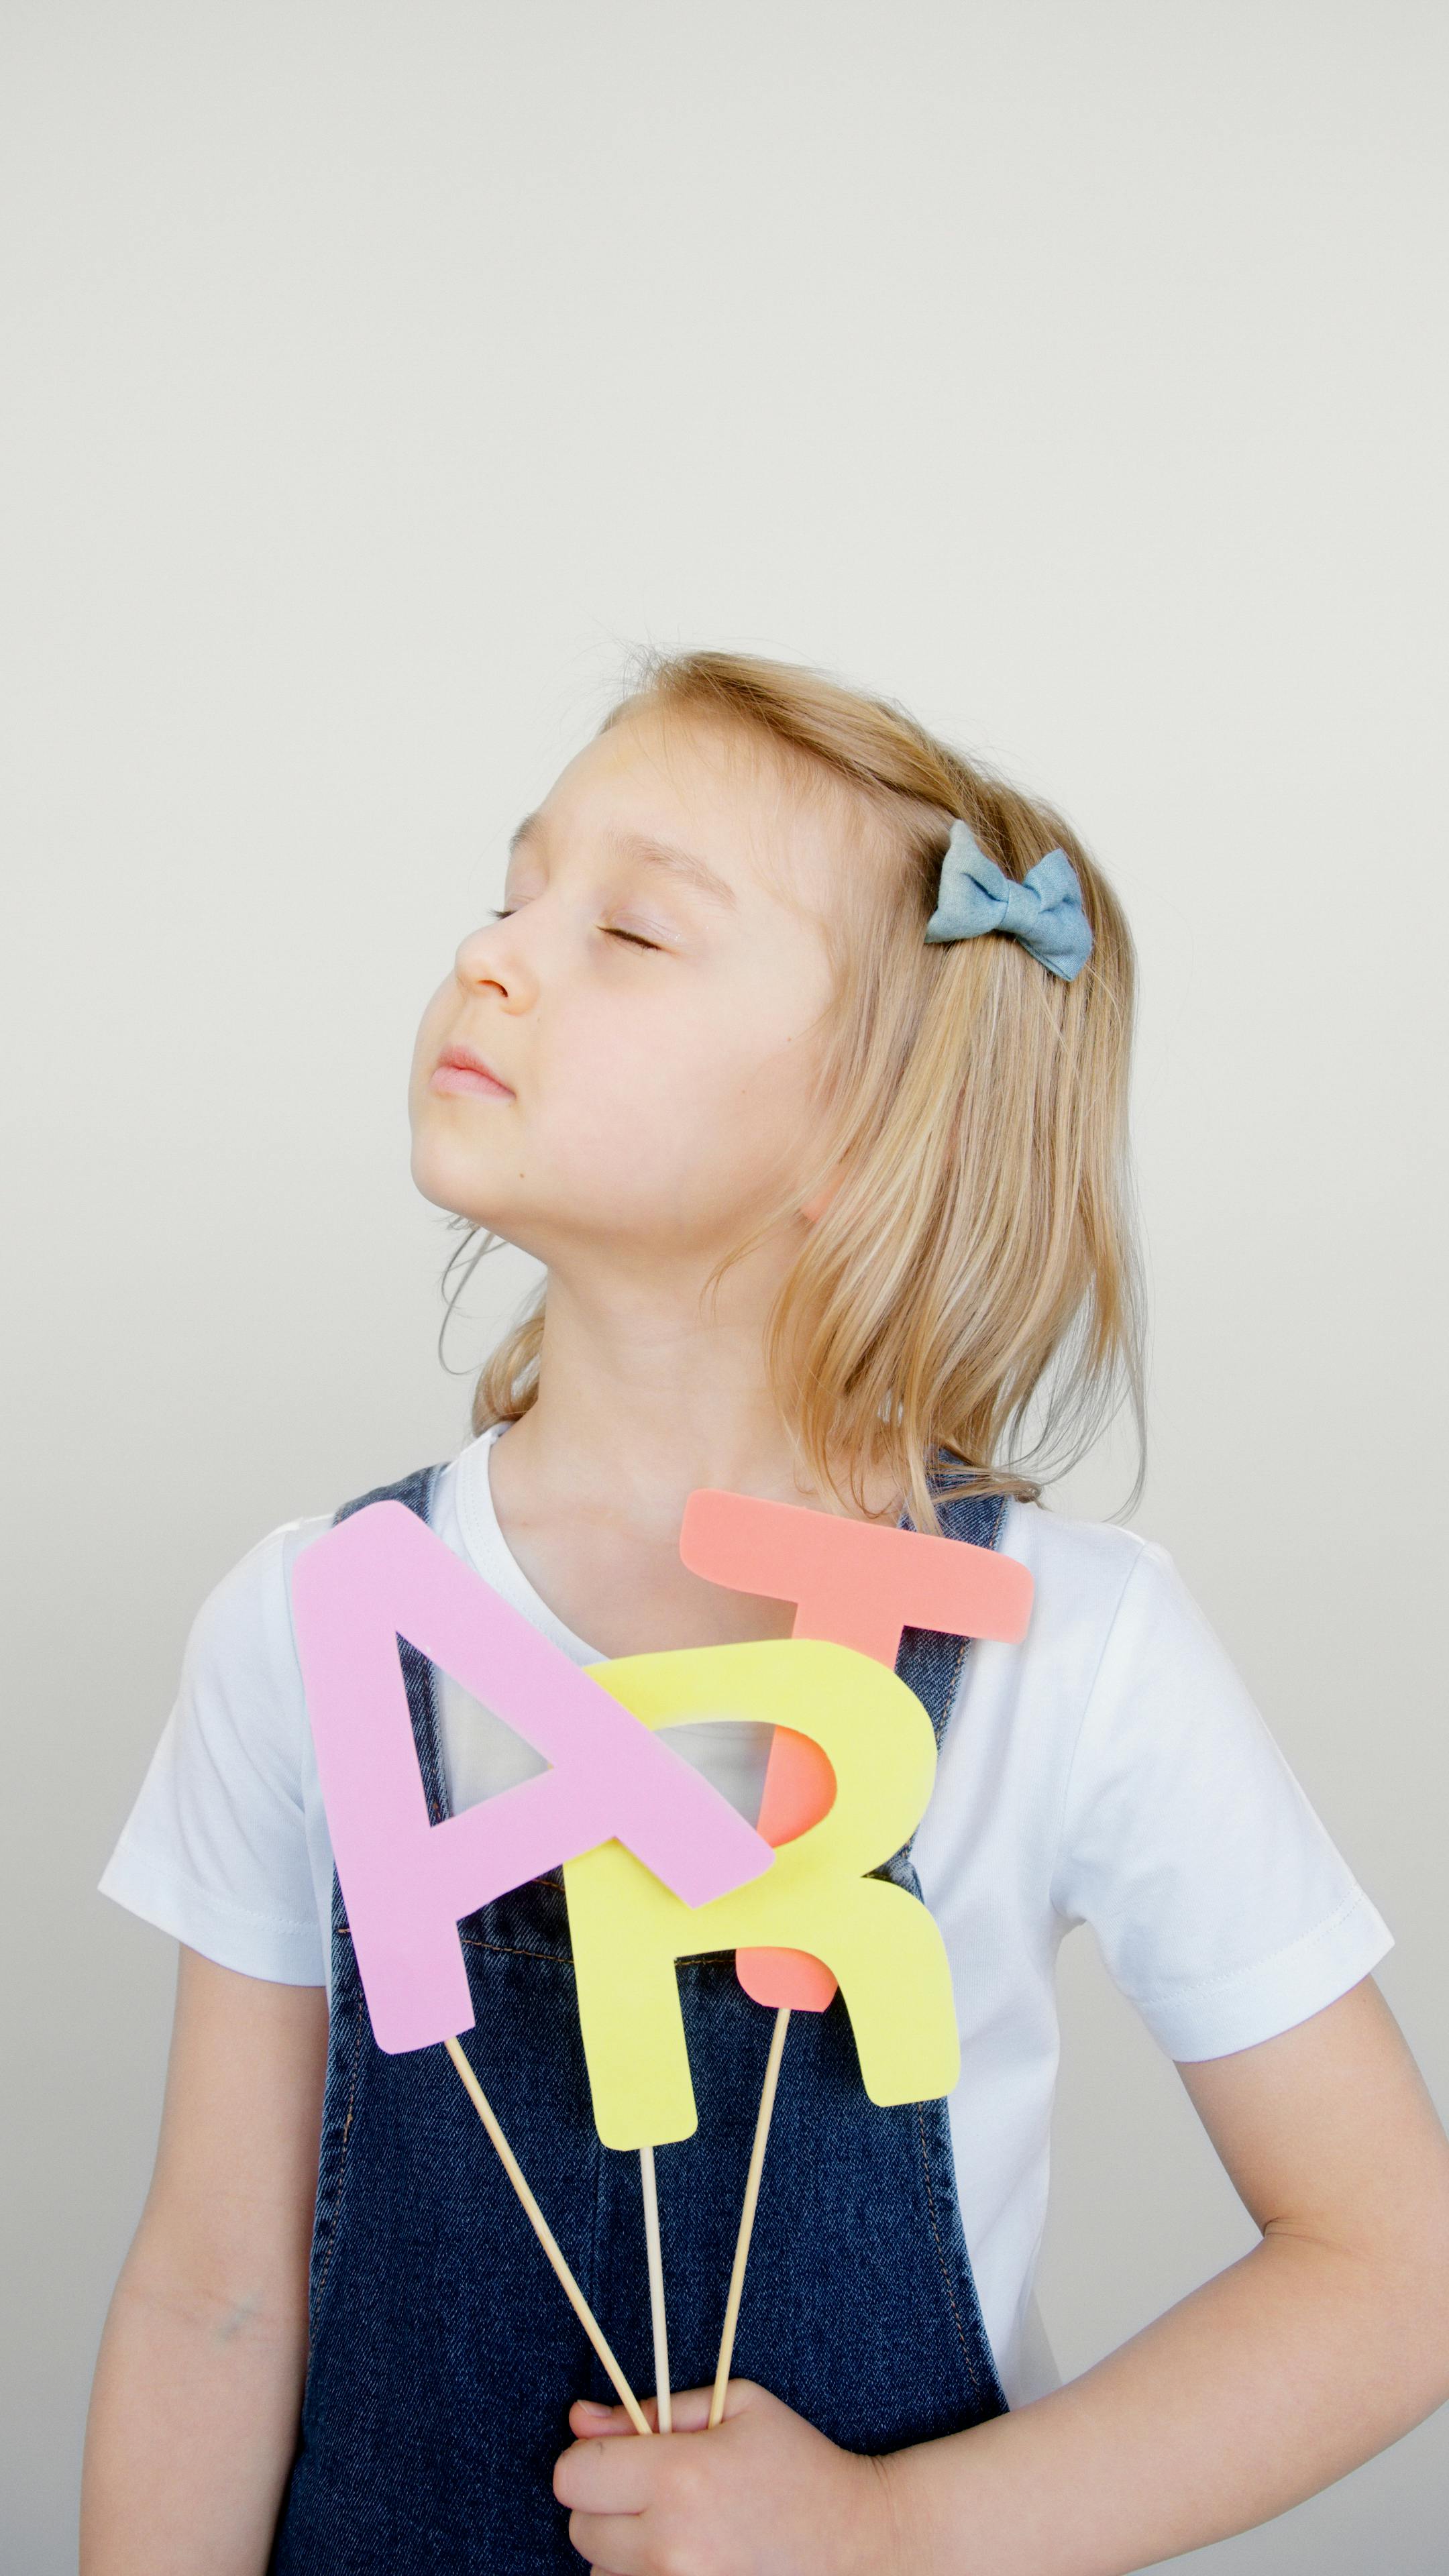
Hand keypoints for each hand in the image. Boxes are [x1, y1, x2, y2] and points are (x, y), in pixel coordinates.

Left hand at [553, 2378, 900, 2574]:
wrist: (860, 2546)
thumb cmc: (800, 2465)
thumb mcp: (737, 2406)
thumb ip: (653, 2408)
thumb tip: (578, 2418)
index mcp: (680, 2476)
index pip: (571, 2476)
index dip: (591, 2460)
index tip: (623, 2458)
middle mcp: (671, 2546)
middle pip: (579, 2529)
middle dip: (607, 2505)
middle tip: (659, 2493)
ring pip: (600, 2575)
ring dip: (624, 2553)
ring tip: (681, 2531)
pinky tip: (688, 2562)